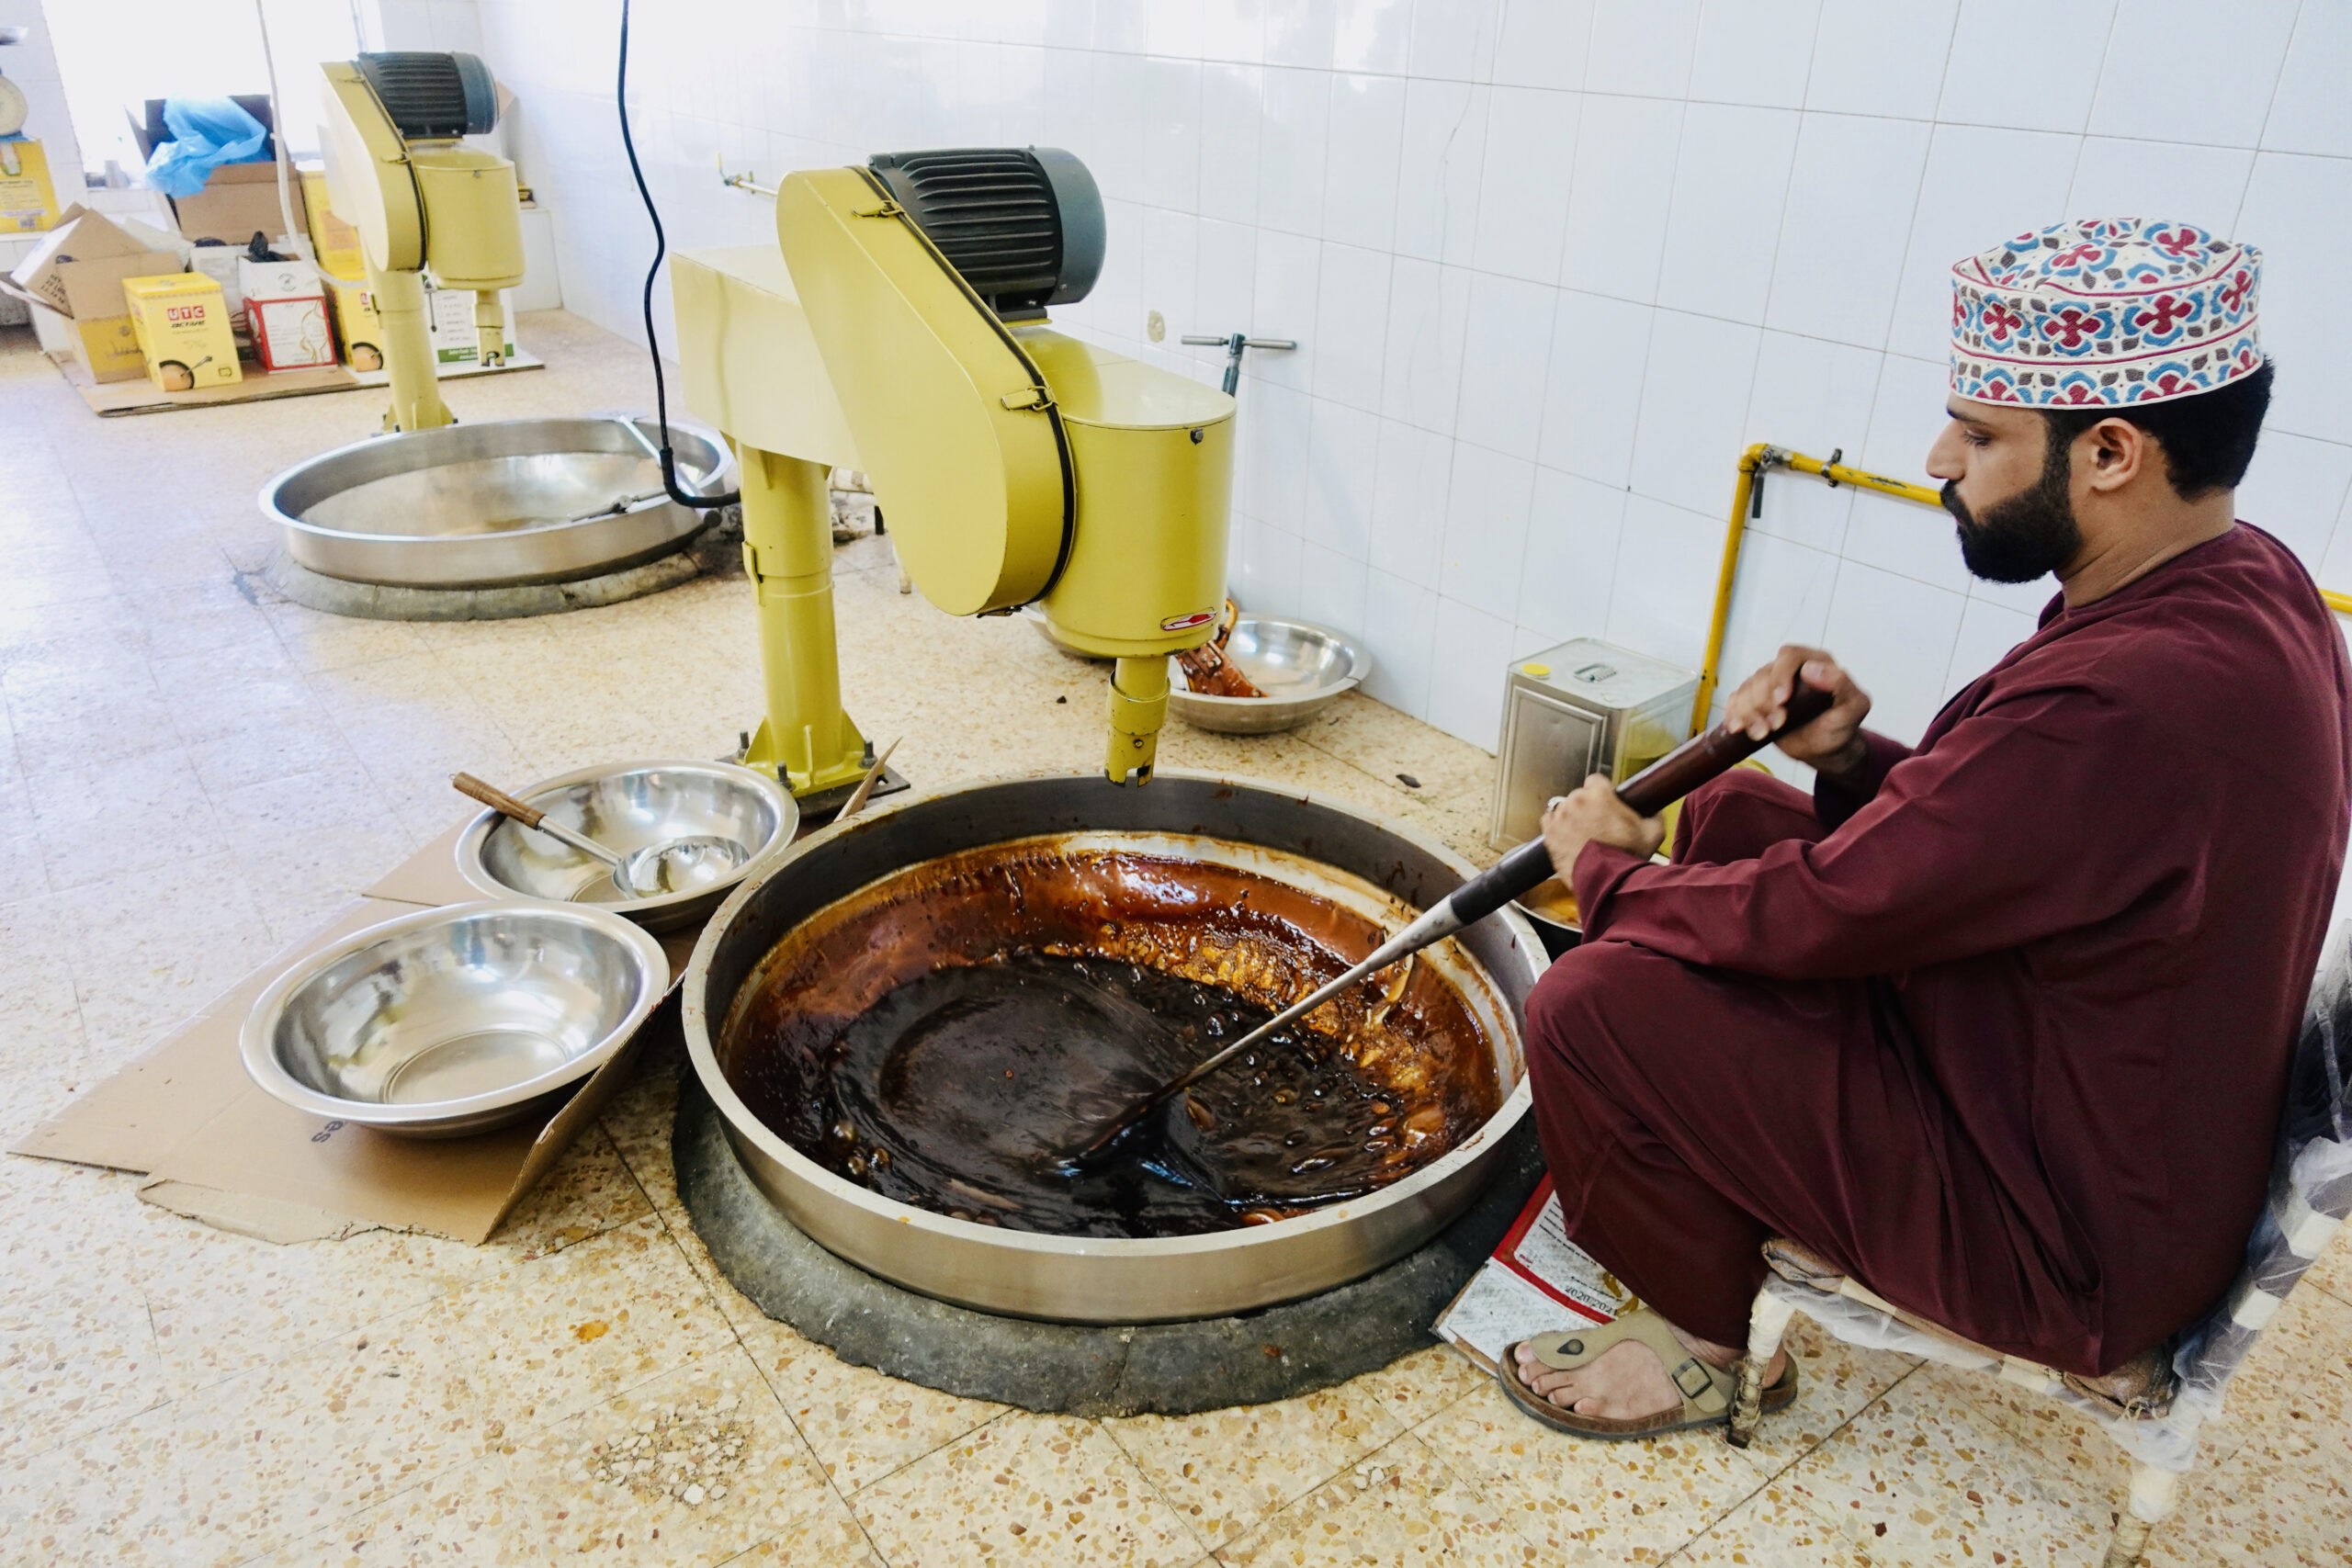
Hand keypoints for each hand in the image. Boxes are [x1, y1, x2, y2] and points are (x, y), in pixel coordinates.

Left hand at [1541, 774, 1666, 881]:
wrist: (1606, 881)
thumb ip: (1654, 816)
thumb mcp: (1653, 833)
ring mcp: (1560, 817)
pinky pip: (1549, 821)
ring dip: (1572, 817)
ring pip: (1564, 808)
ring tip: (1584, 834)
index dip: (1601, 792)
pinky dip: (1556, 827)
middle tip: (1598, 824)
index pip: (1596, 780)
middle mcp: (1576, 800)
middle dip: (1588, 806)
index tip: (1605, 803)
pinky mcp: (1549, 833)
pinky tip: (1567, 837)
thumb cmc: (1627, 856)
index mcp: (1599, 794)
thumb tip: (1655, 812)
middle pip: (1579, 796)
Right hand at [1723, 645, 1870, 785]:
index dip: (1781, 675)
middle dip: (1764, 703)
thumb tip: (1812, 669)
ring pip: (1746, 689)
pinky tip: (1740, 729)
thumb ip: (1842, 684)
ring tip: (1762, 734)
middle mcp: (1790, 670)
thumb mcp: (1855, 707)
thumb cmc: (1841, 727)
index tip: (1782, 700)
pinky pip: (1736, 701)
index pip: (1789, 656)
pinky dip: (1734, 715)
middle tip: (1777, 726)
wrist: (1825, 749)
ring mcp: (1769, 684)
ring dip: (1749, 714)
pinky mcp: (1755, 701)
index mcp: (1815, 662)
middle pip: (1763, 675)